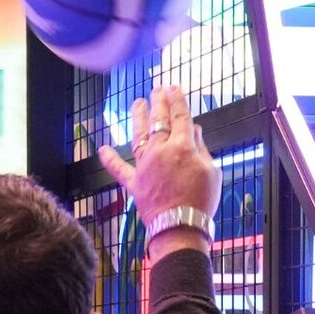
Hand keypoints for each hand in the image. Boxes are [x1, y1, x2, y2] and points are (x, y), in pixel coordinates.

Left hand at [97, 84, 219, 256]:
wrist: (179, 226)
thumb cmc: (200, 200)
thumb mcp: (211, 171)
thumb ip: (201, 148)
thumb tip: (194, 130)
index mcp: (182, 146)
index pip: (179, 116)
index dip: (177, 100)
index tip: (174, 87)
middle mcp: (160, 151)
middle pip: (158, 121)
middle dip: (158, 102)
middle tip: (157, 89)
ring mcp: (144, 166)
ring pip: (138, 136)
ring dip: (138, 118)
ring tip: (137, 103)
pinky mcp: (134, 183)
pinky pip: (119, 169)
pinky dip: (110, 159)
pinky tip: (102, 149)